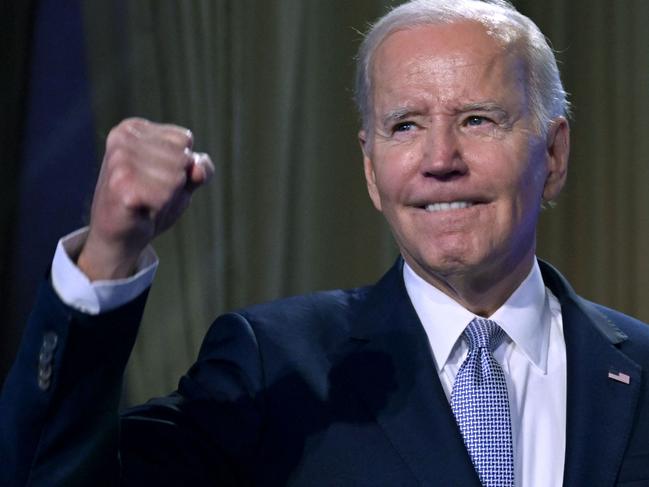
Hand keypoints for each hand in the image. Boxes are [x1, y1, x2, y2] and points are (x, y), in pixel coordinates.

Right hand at [77, 118, 213, 280]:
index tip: (155, 177)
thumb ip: (201, 168)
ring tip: (145, 201)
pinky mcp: (120, 184)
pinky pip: (165, 196)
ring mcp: (119, 160)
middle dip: (175, 183)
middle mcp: (123, 138)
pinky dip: (159, 208)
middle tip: (150, 193)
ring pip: (176, 177)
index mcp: (134, 128)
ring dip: (167, 197)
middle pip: (183, 158)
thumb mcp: (183, 180)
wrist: (120, 237)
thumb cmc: (150, 202)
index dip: (181, 166)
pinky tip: (140, 209)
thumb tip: (198, 169)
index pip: (185, 139)